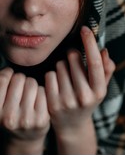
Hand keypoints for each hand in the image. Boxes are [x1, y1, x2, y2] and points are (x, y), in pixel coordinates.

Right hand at [0, 68, 49, 153]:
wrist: (22, 139)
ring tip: (27, 93)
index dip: (6, 72)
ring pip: (32, 83)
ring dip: (30, 84)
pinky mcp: (42, 120)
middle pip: (19, 79)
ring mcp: (26, 120)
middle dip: (19, 78)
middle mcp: (8, 118)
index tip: (8, 74)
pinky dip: (40, 92)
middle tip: (19, 86)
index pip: (0, 80)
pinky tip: (36, 100)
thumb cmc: (4, 114)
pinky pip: (43, 92)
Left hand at [45, 26, 114, 152]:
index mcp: (99, 91)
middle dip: (71, 56)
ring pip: (59, 65)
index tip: (85, 29)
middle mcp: (84, 97)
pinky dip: (51, 76)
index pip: (95, 62)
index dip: (90, 43)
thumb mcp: (99, 87)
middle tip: (72, 67)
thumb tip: (104, 51)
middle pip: (72, 58)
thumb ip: (105, 70)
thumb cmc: (86, 99)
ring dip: (61, 66)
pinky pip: (49, 75)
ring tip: (65, 79)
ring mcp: (67, 101)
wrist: (71, 125)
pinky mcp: (52, 103)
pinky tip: (55, 85)